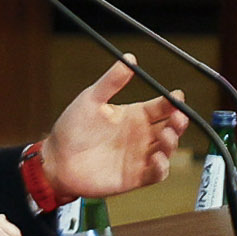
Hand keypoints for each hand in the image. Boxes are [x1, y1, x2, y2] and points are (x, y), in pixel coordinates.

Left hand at [39, 56, 190, 201]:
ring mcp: (139, 156)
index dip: (173, 102)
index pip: (161, 107)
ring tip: (166, 135)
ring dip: (172, 142)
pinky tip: (158, 159)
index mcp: (134, 115)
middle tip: (178, 117)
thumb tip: (128, 59)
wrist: (57, 161)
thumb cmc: (72, 129)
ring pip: (167, 149)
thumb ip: (111, 81)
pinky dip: (162, 167)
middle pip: (171, 127)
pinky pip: (156, 173)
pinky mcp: (135, 177)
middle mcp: (140, 136)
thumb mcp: (91, 99)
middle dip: (179, 122)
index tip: (177, 97)